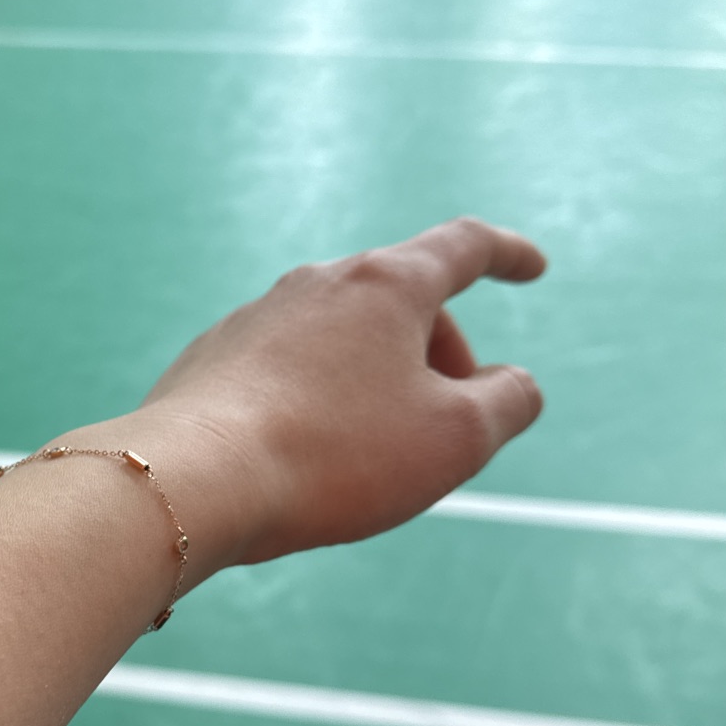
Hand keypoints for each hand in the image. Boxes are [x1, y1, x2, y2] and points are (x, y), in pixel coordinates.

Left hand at [137, 218, 545, 562]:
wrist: (194, 478)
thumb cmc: (334, 455)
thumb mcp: (454, 439)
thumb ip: (507, 403)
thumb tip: (514, 384)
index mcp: (385, 284)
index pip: (463, 247)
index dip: (507, 255)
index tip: (531, 268)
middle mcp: (317, 283)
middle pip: (401, 302)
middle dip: (441, 354)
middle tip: (452, 422)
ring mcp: (257, 317)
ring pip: (342, 339)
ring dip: (377, 381)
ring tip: (377, 452)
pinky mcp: (214, 359)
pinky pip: (289, 370)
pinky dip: (320, 400)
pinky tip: (309, 457)